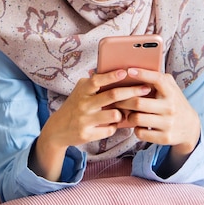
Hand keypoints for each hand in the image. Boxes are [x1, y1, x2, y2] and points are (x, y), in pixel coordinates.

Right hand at [29, 69, 150, 180]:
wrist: (57, 129)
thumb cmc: (76, 106)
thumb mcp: (81, 91)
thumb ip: (96, 82)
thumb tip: (117, 70)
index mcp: (82, 91)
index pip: (97, 80)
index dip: (112, 76)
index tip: (125, 72)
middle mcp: (83, 104)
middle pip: (112, 96)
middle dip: (132, 91)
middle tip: (146, 89)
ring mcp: (85, 120)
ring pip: (115, 114)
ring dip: (123, 113)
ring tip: (123, 112)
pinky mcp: (87, 134)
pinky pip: (110, 129)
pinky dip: (114, 126)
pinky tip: (112, 124)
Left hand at [113, 68, 200, 166]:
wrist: (190, 127)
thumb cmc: (174, 103)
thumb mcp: (171, 88)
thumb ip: (158, 79)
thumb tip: (135, 70)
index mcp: (171, 92)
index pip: (157, 80)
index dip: (142, 74)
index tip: (129, 71)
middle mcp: (170, 107)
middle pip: (138, 102)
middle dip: (123, 101)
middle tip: (115, 100)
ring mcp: (168, 123)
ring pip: (137, 118)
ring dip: (128, 116)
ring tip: (127, 113)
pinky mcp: (164, 137)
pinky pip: (140, 132)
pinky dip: (135, 129)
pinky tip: (138, 125)